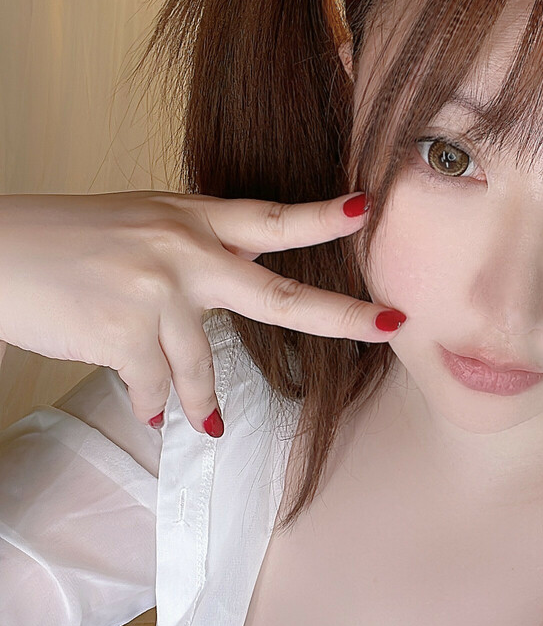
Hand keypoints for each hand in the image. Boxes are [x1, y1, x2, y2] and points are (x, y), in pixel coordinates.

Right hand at [0, 189, 399, 434]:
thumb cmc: (67, 244)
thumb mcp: (141, 224)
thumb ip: (196, 248)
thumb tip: (246, 285)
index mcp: (190, 217)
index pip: (270, 216)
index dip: (322, 215)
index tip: (368, 208)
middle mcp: (182, 250)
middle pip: (280, 294)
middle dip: (342, 315)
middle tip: (392, 326)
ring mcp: (157, 292)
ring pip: (202, 367)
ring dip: (196, 399)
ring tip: (200, 418)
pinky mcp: (126, 334)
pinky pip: (157, 390)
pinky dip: (150, 403)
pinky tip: (140, 403)